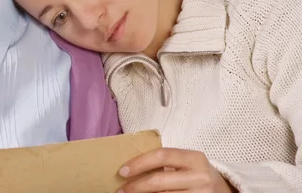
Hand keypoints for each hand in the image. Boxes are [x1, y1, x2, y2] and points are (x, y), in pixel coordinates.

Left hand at [117, 148, 236, 192]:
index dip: (139, 163)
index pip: (162, 156)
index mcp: (195, 158)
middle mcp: (200, 176)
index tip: (122, 170)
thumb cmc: (197, 174)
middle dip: (136, 186)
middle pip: (159, 180)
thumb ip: (166, 161)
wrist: (225, 191)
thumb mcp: (188, 163)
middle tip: (121, 189)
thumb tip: (131, 166)